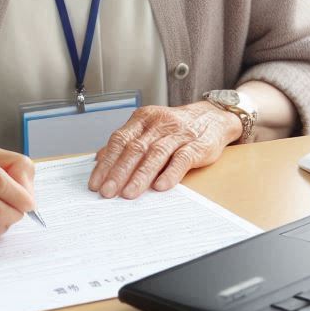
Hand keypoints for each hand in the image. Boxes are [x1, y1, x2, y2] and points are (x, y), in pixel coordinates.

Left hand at [87, 102, 239, 199]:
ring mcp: (178, 134)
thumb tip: (100, 158)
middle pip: (134, 148)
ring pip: (155, 154)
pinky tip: (160, 186)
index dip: (106, 162)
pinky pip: (181, 159)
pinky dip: (170, 173)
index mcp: (143, 119)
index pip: (119, 140)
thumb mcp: (149, 127)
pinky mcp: (197, 146)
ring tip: (128, 193)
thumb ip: (127, 141)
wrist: (213, 117)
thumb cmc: (176, 127)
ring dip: (140, 176)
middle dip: (118, 172)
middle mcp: (159, 124)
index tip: (96, 182)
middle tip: (107, 192)